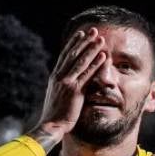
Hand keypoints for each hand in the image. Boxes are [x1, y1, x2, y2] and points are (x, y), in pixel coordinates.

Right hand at [32, 28, 107, 145]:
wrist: (51, 125)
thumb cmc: (55, 113)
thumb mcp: (57, 95)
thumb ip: (64, 85)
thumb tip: (69, 79)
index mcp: (55, 76)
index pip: (65, 56)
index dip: (74, 44)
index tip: (81, 34)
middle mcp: (60, 76)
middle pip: (73, 54)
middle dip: (84, 41)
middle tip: (93, 30)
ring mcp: (66, 82)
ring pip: (81, 61)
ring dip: (91, 49)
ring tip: (100, 38)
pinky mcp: (74, 91)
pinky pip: (87, 75)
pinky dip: (96, 64)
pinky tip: (103, 56)